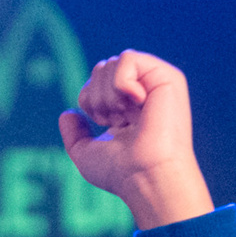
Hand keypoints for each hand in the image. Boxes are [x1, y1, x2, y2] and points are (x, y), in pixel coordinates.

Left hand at [57, 51, 213, 229]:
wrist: (146, 177)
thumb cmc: (121, 173)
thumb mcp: (87, 155)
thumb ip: (75, 135)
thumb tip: (67, 113)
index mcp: (130, 107)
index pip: (97, 83)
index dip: (90, 101)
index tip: (108, 125)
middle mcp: (145, 92)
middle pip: (102, 68)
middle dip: (97, 97)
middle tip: (117, 122)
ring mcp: (157, 83)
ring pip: (112, 63)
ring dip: (108, 95)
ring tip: (126, 117)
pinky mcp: (168, 77)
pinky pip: (128, 58)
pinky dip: (120, 83)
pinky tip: (136, 103)